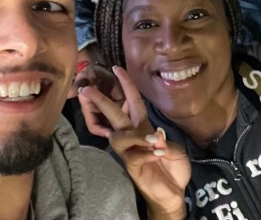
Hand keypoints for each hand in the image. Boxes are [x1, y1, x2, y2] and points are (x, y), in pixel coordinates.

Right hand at [79, 67, 189, 217]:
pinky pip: (134, 157)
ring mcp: (130, 152)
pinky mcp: (132, 168)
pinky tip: (159, 154)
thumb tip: (155, 134)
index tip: (117, 67)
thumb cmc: (171, 166)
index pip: (132, 101)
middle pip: (114, 115)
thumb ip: (164, 140)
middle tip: (87, 89)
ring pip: (120, 137)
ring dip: (136, 136)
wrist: (173, 192)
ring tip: (154, 140)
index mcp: (142, 126)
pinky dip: (148, 154)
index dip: (126, 84)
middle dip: (101, 101)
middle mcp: (132, 136)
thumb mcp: (173, 148)